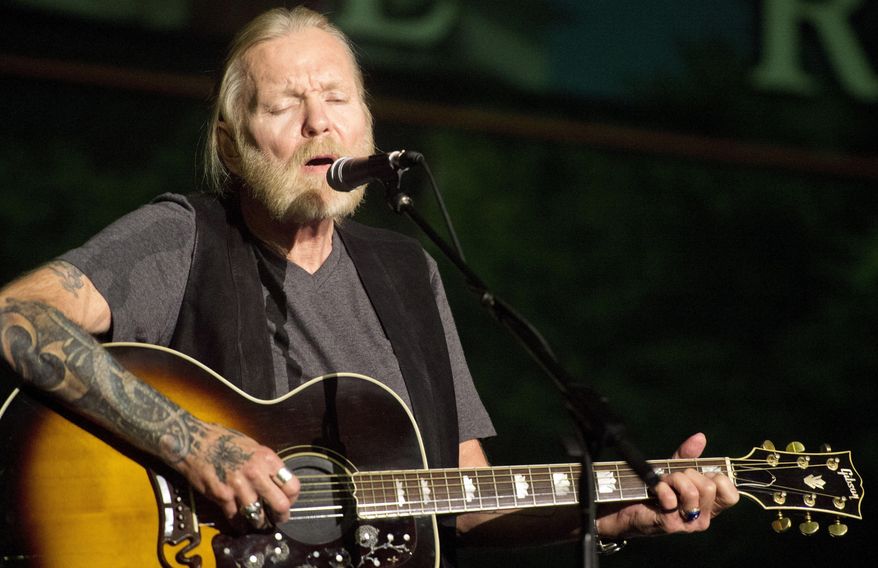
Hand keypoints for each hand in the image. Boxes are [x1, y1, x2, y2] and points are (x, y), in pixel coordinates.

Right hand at [170, 420, 299, 527]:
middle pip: (280, 504)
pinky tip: (240, 522)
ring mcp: (238, 486)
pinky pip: (235, 517)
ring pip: (257, 515)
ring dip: (258, 521)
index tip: (289, 501)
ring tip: (258, 521)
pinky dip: (238, 523)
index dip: (292, 498)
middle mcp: (255, 472)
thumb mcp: (253, 447)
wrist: (194, 442)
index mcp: (267, 459)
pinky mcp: (221, 495)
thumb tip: (279, 482)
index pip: (292, 485)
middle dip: (281, 515)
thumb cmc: (224, 441)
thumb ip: (267, 465)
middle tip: (278, 518)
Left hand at [596, 433, 738, 538]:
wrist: (626, 508)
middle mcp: (703, 517)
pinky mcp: (670, 525)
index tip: (698, 474)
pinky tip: (655, 490)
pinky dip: (661, 488)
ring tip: (663, 483)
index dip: (717, 478)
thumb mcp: (673, 469)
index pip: (731, 495)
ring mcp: (687, 523)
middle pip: (710, 487)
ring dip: (674, 480)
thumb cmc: (654, 490)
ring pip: (693, 492)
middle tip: (672, 478)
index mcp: (710, 506)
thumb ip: (688, 455)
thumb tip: (700, 437)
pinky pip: (672, 500)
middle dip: (688, 474)